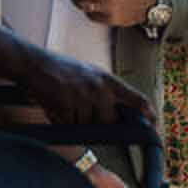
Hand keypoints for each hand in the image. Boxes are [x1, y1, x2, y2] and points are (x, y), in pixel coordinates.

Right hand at [16, 45, 150, 124]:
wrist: (35, 63)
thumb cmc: (62, 70)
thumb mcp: (91, 75)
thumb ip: (105, 92)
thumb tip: (116, 116)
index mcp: (108, 80)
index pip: (136, 98)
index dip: (147, 113)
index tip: (153, 123)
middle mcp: (100, 88)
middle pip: (108, 121)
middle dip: (96, 123)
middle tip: (79, 108)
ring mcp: (84, 96)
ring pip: (86, 124)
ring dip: (74, 120)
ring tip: (64, 102)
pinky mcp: (67, 104)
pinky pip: (68, 124)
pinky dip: (61, 119)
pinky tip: (55, 105)